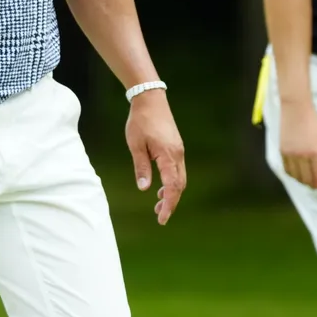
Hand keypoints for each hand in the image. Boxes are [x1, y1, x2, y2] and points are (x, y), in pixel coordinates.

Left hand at [125, 90, 185, 224]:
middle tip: (159, 216)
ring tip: (158, 204)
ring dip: (171, 193)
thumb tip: (144, 189)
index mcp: (168, 155)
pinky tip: (161, 187)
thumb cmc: (141, 121)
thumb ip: (141, 167)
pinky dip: (172, 182)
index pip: (172, 187)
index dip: (168, 204)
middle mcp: (177, 154)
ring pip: (180, 178)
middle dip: (171, 202)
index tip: (161, 218)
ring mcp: (178, 150)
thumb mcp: (136, 145)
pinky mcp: (176, 147)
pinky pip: (177, 169)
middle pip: (180, 185)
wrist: (150, 98)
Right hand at [279, 99, 316, 189]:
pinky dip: (293, 175)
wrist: (295, 110)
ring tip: (308, 182)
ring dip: (303, 182)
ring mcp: (291, 154)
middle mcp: (302, 155)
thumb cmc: (313, 122)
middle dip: (314, 185)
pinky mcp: (282, 151)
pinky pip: (287, 169)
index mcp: (315, 152)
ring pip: (296, 176)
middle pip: (308, 179)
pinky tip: (297, 175)